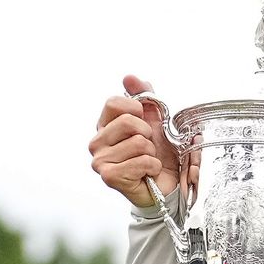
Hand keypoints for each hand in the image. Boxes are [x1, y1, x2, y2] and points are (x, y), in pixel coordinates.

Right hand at [88, 74, 184, 207]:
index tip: (144, 121)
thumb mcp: (155, 121)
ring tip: (147, 161)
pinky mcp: (109, 176)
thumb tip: (129, 78)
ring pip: (138, 143)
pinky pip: (141, 161)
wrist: (166, 185)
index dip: (136, 109)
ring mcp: (100, 160)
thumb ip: (144, 97)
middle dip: (148, 134)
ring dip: (152, 153)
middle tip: (149, 147)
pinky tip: (147, 174)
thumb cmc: (158, 155)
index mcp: (105, 125)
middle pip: (127, 122)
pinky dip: (152, 167)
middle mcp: (97, 142)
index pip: (114, 102)